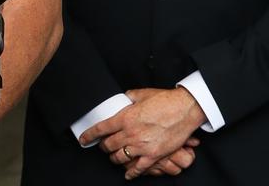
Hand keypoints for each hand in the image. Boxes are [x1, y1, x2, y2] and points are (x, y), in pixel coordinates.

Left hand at [78, 87, 205, 180]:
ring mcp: (142, 146)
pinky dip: (131, 173)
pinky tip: (127, 175)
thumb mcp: (141, 94)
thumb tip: (122, 99)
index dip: (89, 135)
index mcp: (125, 118)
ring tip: (113, 157)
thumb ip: (128, 98)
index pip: (101, 129)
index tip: (83, 139)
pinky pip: (139, 168)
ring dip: (114, 158)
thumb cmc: (164, 100)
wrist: (184, 109)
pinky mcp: (154, 155)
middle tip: (102, 146)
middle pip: (108, 145)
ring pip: (120, 157)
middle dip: (103, 147)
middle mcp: (130, 133)